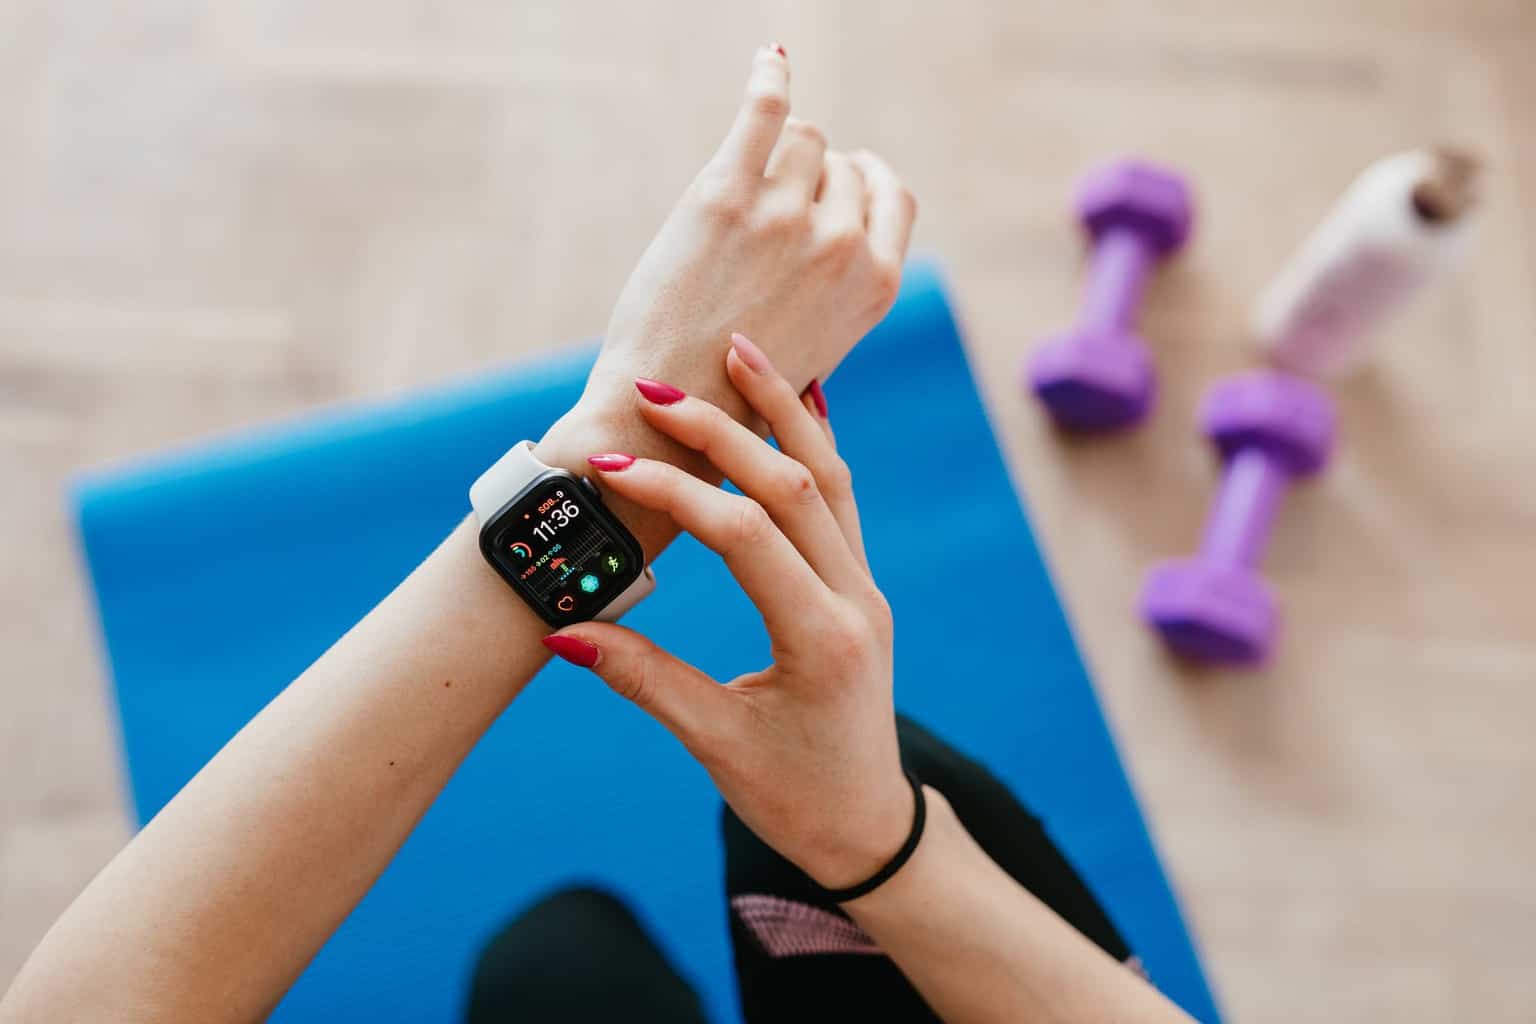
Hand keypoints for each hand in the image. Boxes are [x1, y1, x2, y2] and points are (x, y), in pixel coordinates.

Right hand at [544, 334, 910, 888]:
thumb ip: (644, 680)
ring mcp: (864, 588)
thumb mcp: (715, 744)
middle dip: (722, 429)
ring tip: (741, 350)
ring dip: (783, 411)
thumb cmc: (795, 796)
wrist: (869, 825)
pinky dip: (814, 445)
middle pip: (793, 485)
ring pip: (829, 478)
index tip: (608, 469)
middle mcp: (854, 600)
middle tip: (660, 387)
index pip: (742, 536)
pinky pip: (842, 498)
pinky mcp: (859, 587)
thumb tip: (562, 631)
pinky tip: (798, 400)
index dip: (673, 493)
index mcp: (820, 638)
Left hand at [573, 44, 916, 428]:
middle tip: (766, 211)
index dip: (863, 181)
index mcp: (876, 284)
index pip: (892, 195)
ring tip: (743, 191)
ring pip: (801, 137)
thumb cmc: (736, 386)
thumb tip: (844, 245)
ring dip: (776, 154)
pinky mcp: (728, 194)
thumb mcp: (819, 348)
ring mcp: (787, 215)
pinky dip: (769, 78)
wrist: (672, 405)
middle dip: (809, 177)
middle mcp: (843, 244)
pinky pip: (765, 111)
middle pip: (839, 164)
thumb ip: (840, 291)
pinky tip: (771, 61)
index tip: (843, 175)